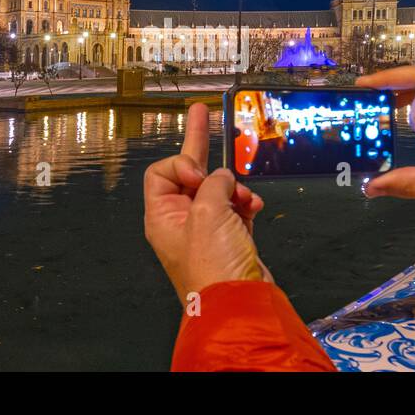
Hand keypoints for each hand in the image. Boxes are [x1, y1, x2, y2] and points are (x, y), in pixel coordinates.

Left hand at [144, 103, 267, 302]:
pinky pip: (236, 207)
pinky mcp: (230, 237)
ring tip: (242, 196)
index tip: (200, 173)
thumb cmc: (213, 268)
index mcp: (162, 215)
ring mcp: (206, 229)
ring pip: (218, 189)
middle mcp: (180, 220)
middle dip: (198, 143)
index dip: (182, 163)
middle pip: (188, 173)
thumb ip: (213, 184)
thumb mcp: (208, 212)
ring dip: (234, 187)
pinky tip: (253, 207)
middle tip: (202, 112)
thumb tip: (222, 178)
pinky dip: (245, 203)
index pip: (163, 172)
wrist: (241, 301)